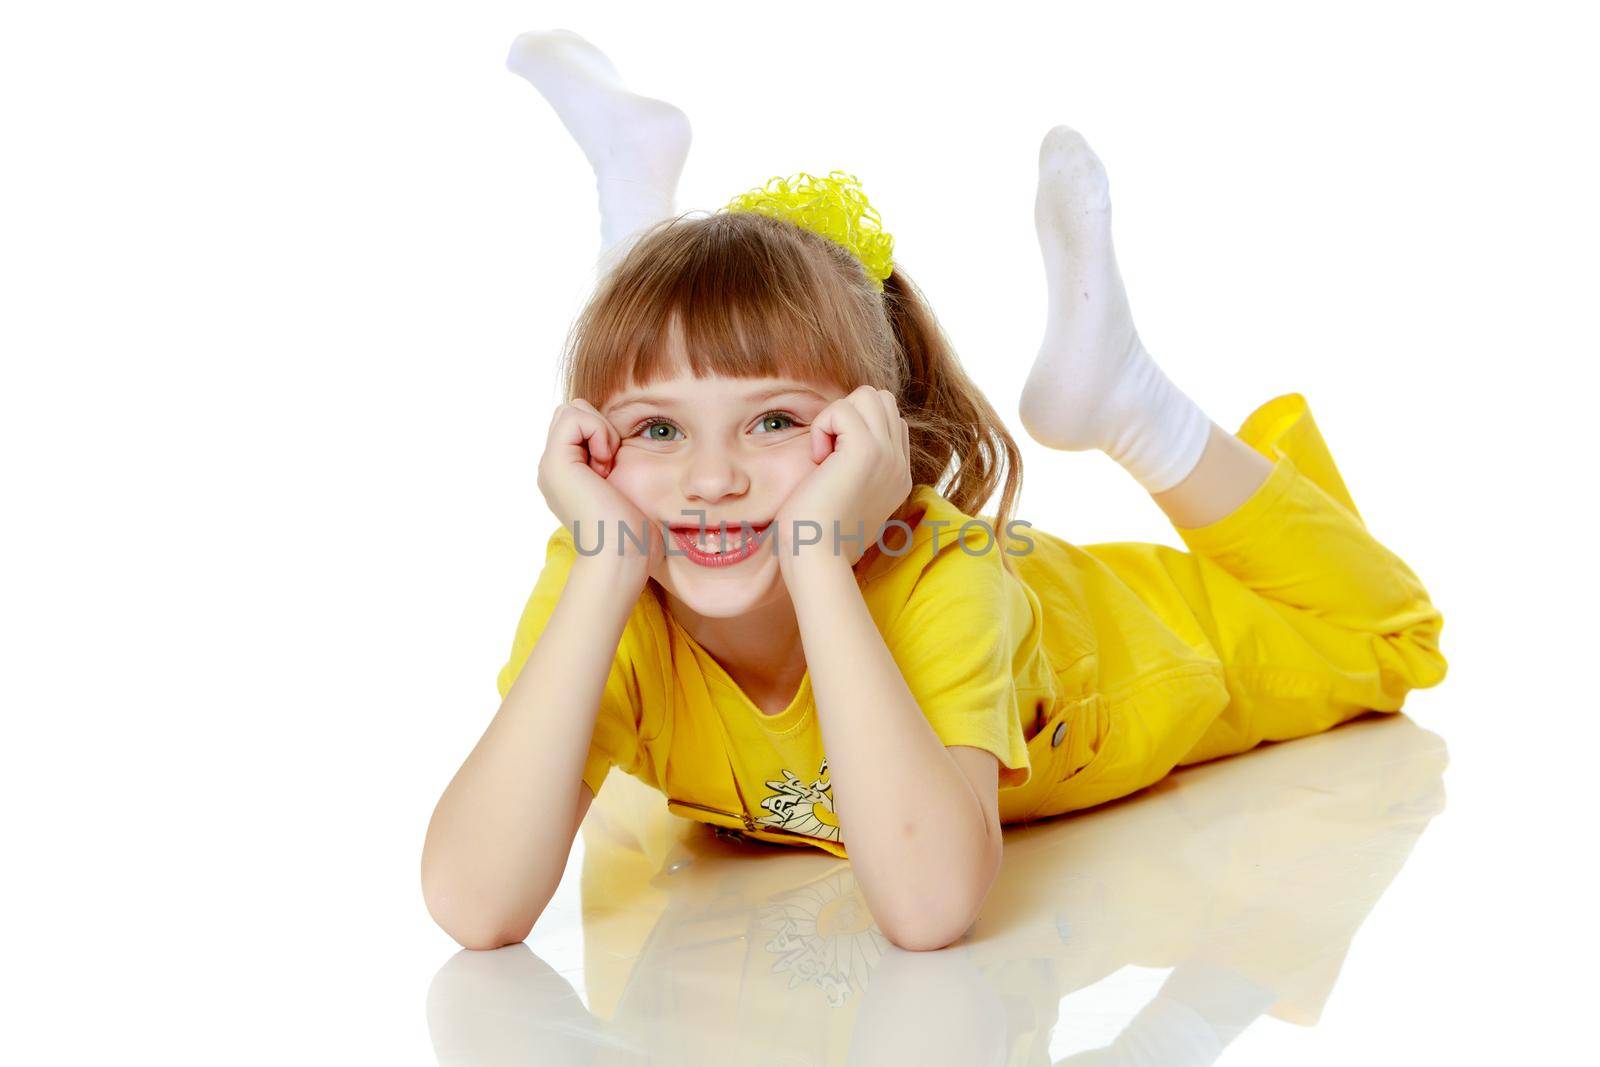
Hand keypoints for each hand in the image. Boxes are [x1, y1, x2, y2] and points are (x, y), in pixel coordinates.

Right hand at [535, 399, 663, 587]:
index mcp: (568, 476)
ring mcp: (551, 466)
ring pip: (571, 410)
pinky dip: (597, 432)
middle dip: (599, 427)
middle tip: (611, 465)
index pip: (580, 424)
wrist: (622, 556)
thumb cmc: (633, 535)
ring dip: (599, 430)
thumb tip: (624, 447)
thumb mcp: (624, 490)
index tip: (615, 470)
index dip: (603, 434)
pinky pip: (574, 416)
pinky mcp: (555, 463)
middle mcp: (554, 470)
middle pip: (572, 412)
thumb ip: (614, 467)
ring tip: (607, 466)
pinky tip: (605, 464)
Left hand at [772, 385, 912, 570]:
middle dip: (847, 415)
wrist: (816, 558)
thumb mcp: (843, 501)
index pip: (889, 421)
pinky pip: (842, 408)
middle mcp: (899, 464)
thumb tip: (834, 450)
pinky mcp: (866, 451)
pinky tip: (817, 460)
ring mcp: (887, 456)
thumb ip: (852, 474)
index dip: (855, 429)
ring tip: (823, 455)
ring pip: (867, 395)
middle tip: (827, 455)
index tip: (832, 464)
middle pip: (881, 400)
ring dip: (836, 417)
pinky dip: (822, 427)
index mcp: (898, 477)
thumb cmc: (816, 537)